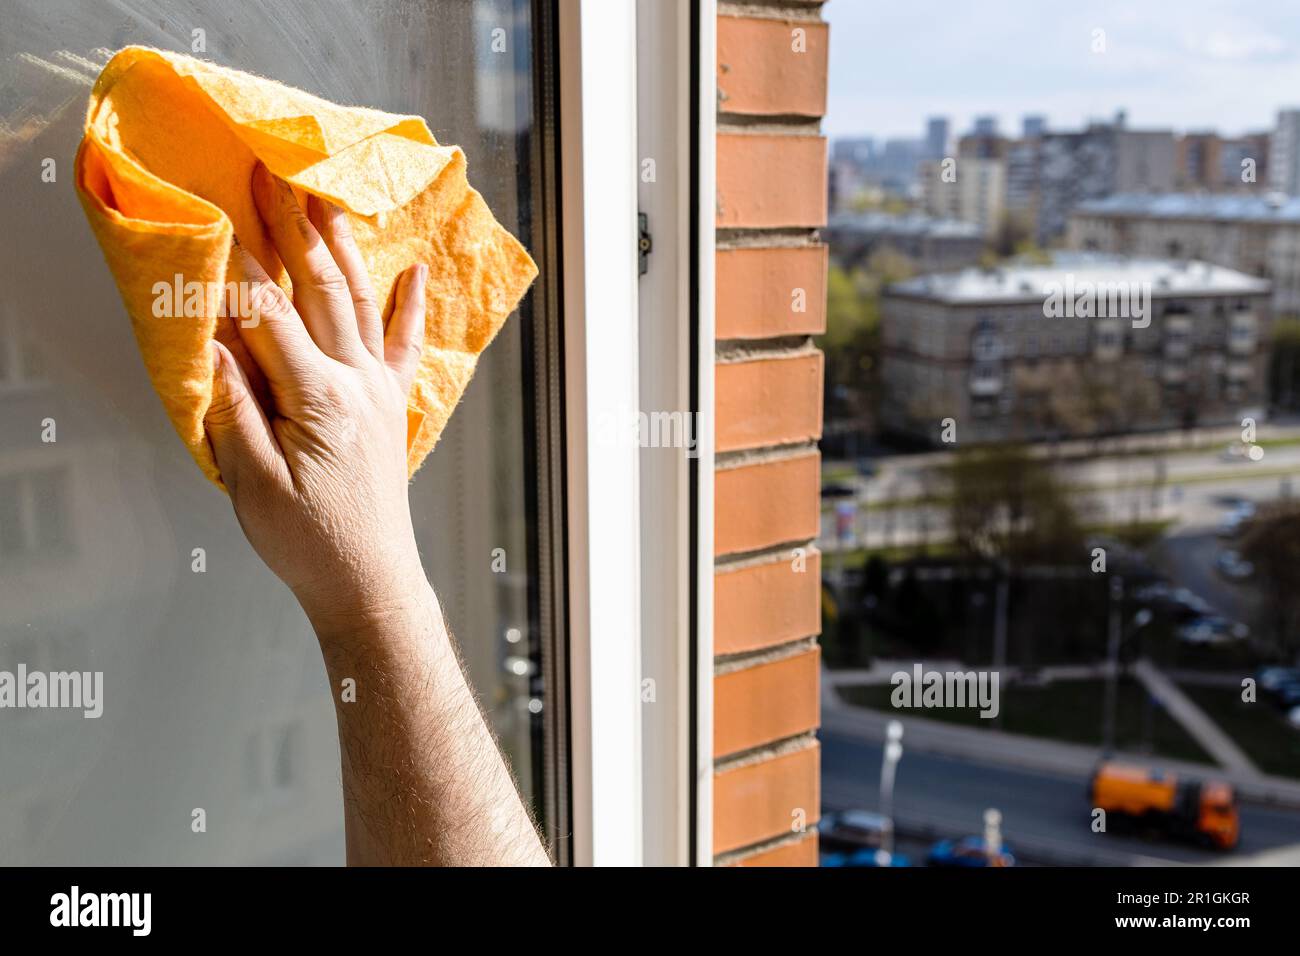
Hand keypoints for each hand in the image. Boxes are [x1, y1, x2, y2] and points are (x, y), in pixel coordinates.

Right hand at [204, 162, 428, 628]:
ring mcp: (379, 391)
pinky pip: (405, 346)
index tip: (221, 212)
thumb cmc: (310, 543)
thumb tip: (213, 345)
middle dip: (295, 229)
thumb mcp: (253, 484)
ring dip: (345, 248)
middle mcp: (357, 383)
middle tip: (275, 175)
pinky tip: (417, 269)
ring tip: (328, 196)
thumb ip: (234, 410)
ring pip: (364, 303)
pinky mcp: (391, 406)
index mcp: (318, 399)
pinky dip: (411, 305)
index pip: (271, 316)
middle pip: (323, 291)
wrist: (370, 581)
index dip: (242, 265)